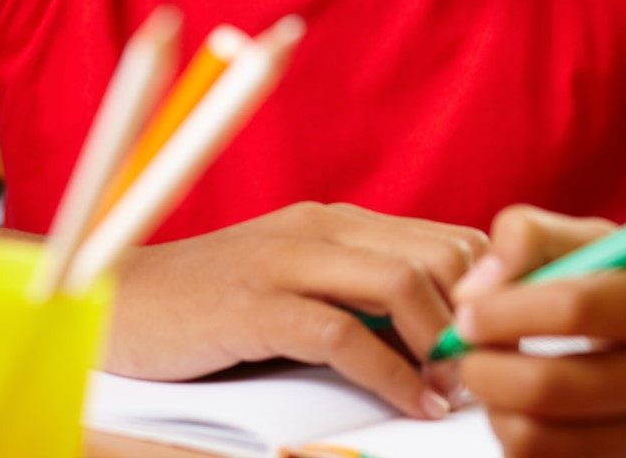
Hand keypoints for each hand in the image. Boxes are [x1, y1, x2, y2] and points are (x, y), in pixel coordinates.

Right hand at [105, 202, 487, 418]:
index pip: (445, 237)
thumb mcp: (297, 288)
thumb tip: (438, 335)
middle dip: (480, 314)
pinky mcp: (256, 306)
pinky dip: (393, 375)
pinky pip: (345, 336)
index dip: (491, 286)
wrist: (114, 306)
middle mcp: (322, 228)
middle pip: (437, 254)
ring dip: (444, 344)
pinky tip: (417, 403)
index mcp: (338, 221)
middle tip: (496, 367)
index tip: (511, 336)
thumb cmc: (211, 307)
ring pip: (402, 285)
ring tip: (462, 388)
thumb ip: (357, 296)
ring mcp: (288, 261)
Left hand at [452, 206, 625, 457]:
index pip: (578, 306)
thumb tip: (473, 288)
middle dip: (486, 369)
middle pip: (551, 387)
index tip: (468, 312)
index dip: (506, 309)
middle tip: (467, 354)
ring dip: (496, 412)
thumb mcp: (615, 249)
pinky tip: (528, 417)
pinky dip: (521, 445)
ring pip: (541, 442)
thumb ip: (538, 239)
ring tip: (496, 384)